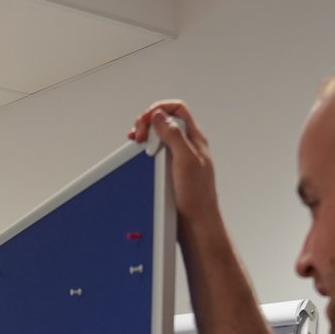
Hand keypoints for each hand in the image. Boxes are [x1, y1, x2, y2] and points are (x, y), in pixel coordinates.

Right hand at [128, 101, 224, 246]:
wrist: (195, 224)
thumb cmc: (196, 196)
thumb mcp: (185, 160)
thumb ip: (174, 135)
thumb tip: (159, 116)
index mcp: (194, 139)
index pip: (177, 109)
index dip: (159, 109)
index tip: (145, 122)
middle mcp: (187, 146)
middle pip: (164, 121)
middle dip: (147, 123)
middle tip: (138, 136)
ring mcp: (178, 159)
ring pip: (158, 138)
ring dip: (145, 138)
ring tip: (137, 145)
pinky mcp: (169, 172)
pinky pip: (155, 155)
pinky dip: (145, 153)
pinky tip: (141, 160)